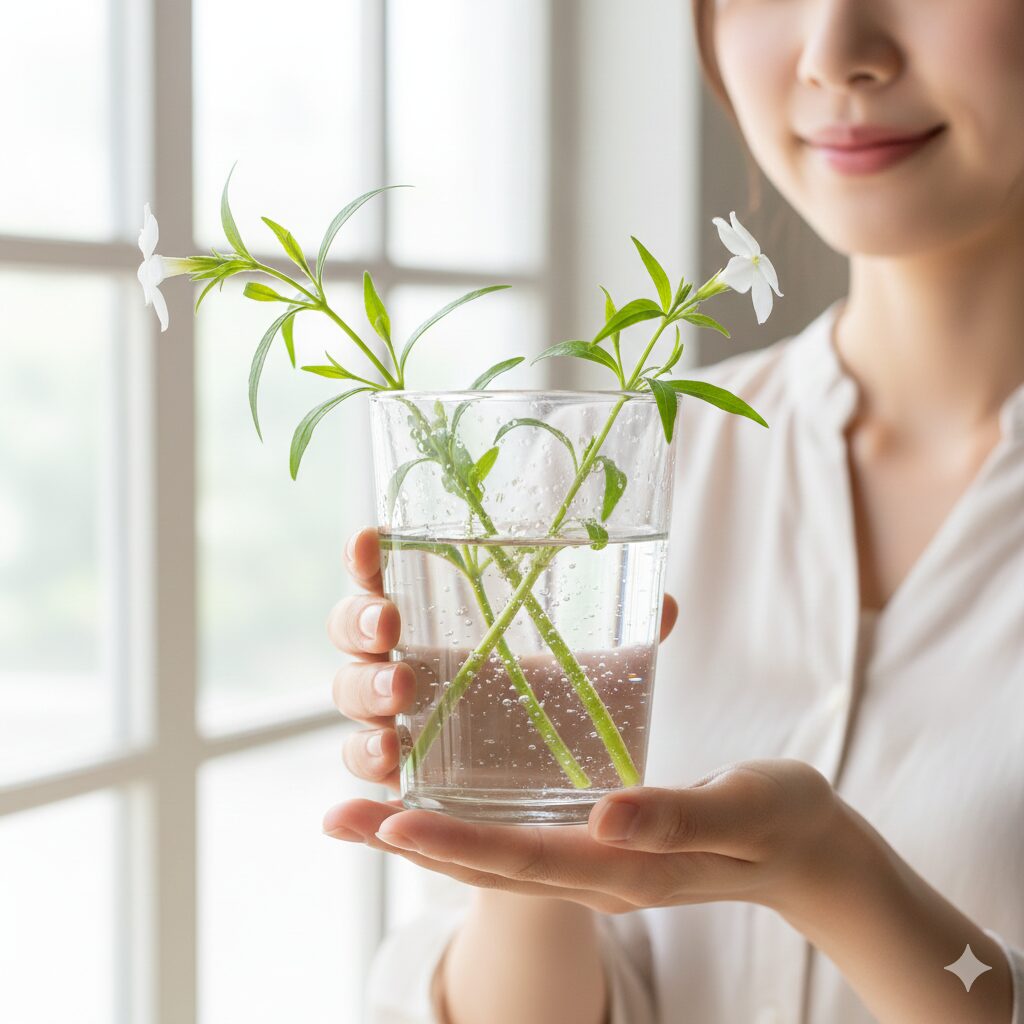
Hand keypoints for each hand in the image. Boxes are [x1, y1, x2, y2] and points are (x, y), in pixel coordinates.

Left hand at [324, 757, 849, 917]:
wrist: (810, 851)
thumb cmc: (784, 820)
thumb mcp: (745, 809)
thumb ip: (679, 814)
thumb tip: (603, 817)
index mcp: (627, 867)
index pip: (523, 860)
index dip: (452, 842)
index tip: (388, 820)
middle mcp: (599, 875)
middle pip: (489, 865)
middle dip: (410, 844)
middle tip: (340, 817)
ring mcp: (598, 867)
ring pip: (498, 857)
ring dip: (427, 839)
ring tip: (364, 814)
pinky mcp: (604, 848)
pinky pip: (523, 844)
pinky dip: (471, 829)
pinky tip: (442, 805)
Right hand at [326, 525, 678, 798]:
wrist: (549, 794)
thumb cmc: (555, 712)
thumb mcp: (588, 676)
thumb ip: (621, 641)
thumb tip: (665, 605)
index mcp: (435, 622)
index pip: (386, 577)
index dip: (367, 558)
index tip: (370, 539)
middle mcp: (403, 662)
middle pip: (352, 632)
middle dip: (360, 623)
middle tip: (390, 627)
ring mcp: (395, 719)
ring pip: (349, 696)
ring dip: (362, 693)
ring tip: (398, 697)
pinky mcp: (401, 773)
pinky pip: (363, 767)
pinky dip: (364, 765)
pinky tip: (390, 767)